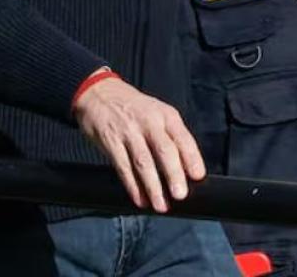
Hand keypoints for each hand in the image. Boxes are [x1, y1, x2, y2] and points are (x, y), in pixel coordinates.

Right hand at [72, 74, 203, 212]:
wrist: (98, 92)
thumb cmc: (133, 107)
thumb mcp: (157, 112)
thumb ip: (171, 137)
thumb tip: (186, 170)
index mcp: (165, 115)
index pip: (182, 138)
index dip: (191, 158)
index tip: (198, 176)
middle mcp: (148, 121)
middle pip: (164, 150)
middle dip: (173, 174)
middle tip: (180, 194)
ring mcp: (128, 131)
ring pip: (143, 161)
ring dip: (153, 186)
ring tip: (160, 205)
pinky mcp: (110, 140)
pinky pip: (122, 166)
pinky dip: (132, 185)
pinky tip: (139, 198)